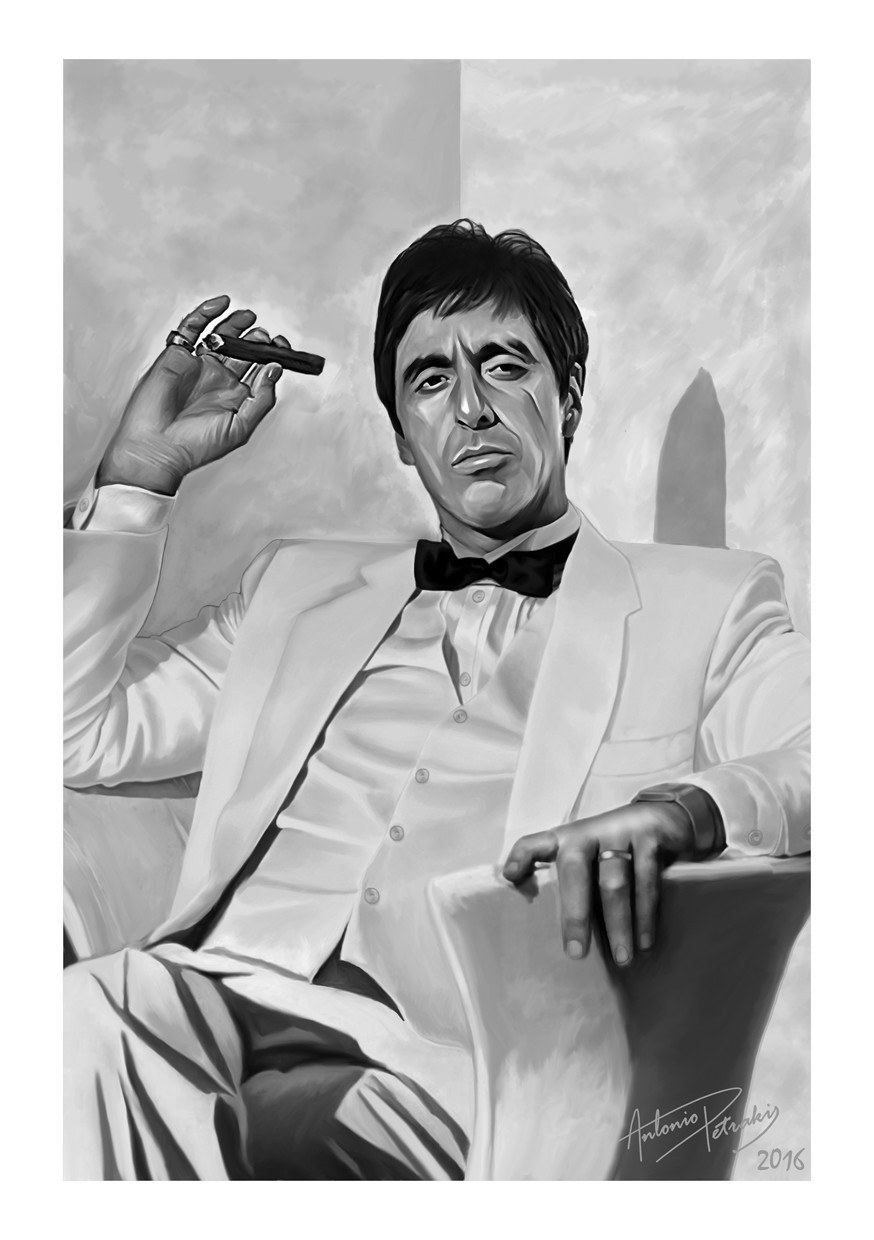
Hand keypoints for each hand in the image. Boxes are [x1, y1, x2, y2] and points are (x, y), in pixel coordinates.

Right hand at [97, 295, 288, 494]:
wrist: (157, 448)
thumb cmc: (196, 445)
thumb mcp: (239, 427)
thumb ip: (261, 399)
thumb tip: (275, 368)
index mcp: (235, 394)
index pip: (258, 368)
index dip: (272, 355)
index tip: (282, 347)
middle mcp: (218, 377)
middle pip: (241, 349)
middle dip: (255, 339)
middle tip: (264, 335)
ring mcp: (197, 364)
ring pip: (219, 336)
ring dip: (235, 324)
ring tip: (249, 318)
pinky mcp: (177, 354)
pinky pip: (191, 328)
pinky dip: (204, 313)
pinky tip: (221, 304)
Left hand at [502, 801, 695, 966]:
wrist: (666, 817)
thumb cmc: (619, 848)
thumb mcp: (592, 856)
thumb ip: (574, 880)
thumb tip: (551, 930)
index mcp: (569, 838)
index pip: (537, 842)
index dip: (522, 856)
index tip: (510, 877)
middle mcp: (590, 832)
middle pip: (574, 869)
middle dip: (574, 913)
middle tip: (575, 953)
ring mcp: (620, 832)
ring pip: (614, 882)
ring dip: (618, 923)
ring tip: (620, 958)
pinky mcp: (650, 837)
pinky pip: (646, 880)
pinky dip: (646, 915)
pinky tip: (644, 941)